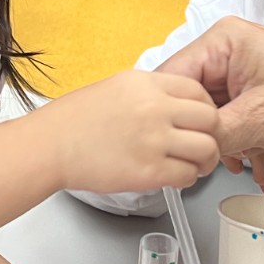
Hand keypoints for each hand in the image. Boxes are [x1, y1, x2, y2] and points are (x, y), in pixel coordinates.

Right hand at [40, 69, 219, 193]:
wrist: (50, 145)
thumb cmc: (75, 120)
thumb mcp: (116, 87)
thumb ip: (151, 92)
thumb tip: (176, 102)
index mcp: (146, 84)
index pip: (198, 91)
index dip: (207, 108)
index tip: (202, 121)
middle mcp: (154, 109)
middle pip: (210, 119)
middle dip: (213, 134)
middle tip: (205, 145)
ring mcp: (153, 141)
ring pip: (206, 149)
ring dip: (205, 160)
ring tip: (194, 165)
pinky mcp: (148, 172)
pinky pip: (187, 175)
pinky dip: (187, 179)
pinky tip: (175, 177)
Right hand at [158, 17, 263, 158]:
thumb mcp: (259, 121)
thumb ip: (211, 136)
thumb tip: (182, 152)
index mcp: (224, 42)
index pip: (176, 82)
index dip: (180, 121)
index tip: (185, 152)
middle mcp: (233, 53)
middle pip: (203, 107)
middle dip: (225, 146)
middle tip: (237, 169)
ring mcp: (251, 76)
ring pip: (228, 124)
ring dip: (253, 157)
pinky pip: (249, 128)